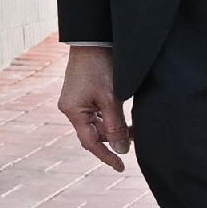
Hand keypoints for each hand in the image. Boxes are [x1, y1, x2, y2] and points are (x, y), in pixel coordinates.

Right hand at [59, 45, 130, 172]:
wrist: (93, 40)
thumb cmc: (101, 67)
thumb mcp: (111, 98)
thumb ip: (115, 126)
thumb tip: (121, 151)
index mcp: (73, 111)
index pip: (90, 142)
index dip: (106, 156)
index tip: (121, 167)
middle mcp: (71, 108)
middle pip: (93, 133)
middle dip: (113, 138)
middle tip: (135, 138)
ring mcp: (76, 101)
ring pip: (96, 124)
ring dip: (113, 127)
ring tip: (132, 126)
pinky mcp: (82, 94)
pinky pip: (95, 113)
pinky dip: (109, 117)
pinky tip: (121, 113)